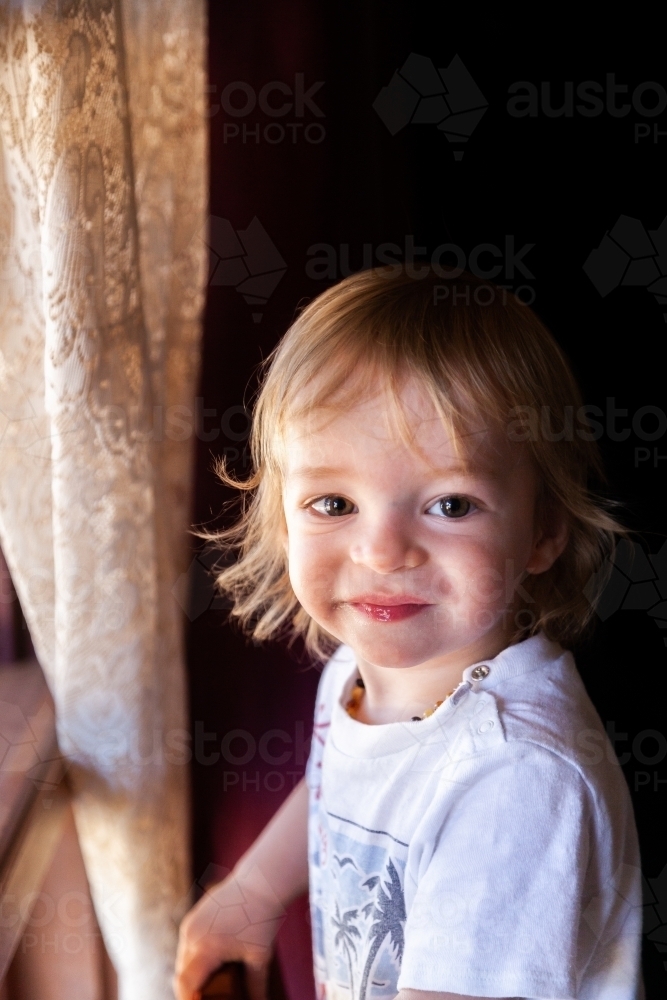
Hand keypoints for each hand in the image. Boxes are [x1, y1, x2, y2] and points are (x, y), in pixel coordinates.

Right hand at [173, 865, 285, 999]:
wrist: (260, 882)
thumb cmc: (262, 919)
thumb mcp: (260, 957)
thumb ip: (255, 987)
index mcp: (206, 947)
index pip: (185, 984)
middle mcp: (192, 935)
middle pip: (183, 974)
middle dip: (192, 989)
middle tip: (206, 997)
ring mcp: (190, 924)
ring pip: (183, 959)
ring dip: (193, 973)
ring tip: (210, 983)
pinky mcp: (193, 917)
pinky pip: (187, 944)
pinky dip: (195, 957)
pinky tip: (209, 963)